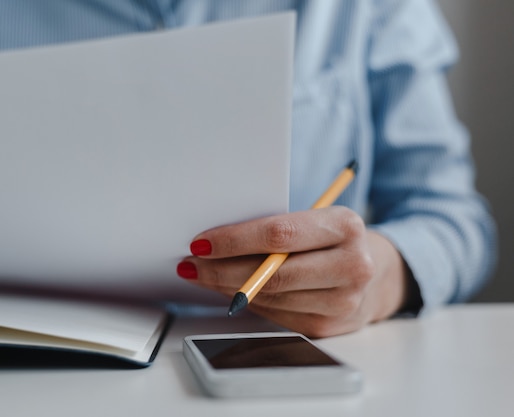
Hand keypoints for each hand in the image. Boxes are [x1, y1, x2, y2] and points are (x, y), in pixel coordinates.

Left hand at [176, 206, 409, 336]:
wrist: (378, 273)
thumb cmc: (334, 239)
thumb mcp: (316, 221)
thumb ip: (278, 230)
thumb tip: (217, 244)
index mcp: (345, 226)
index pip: (279, 234)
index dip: (234, 240)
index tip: (202, 242)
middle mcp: (351, 265)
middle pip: (271, 272)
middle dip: (221, 268)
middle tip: (191, 263)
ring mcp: (343, 301)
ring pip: (270, 297)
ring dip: (227, 287)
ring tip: (202, 274)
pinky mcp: (329, 327)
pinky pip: (276, 314)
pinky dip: (248, 302)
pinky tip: (230, 291)